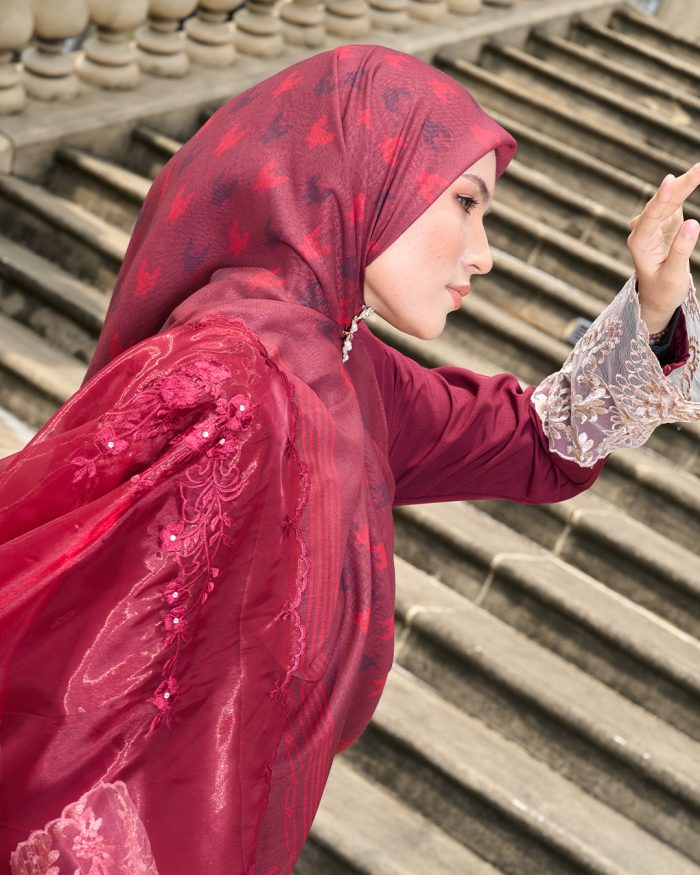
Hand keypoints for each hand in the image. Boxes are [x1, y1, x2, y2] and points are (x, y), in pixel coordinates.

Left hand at [627, 163, 699, 333]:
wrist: (657, 295)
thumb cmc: (663, 289)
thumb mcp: (673, 275)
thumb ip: (681, 250)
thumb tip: (693, 223)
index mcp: (638, 244)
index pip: (649, 217)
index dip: (661, 199)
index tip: (670, 181)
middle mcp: (641, 229)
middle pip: (662, 203)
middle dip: (680, 185)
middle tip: (699, 168)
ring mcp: (651, 222)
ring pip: (670, 199)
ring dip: (686, 183)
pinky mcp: (663, 219)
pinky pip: (675, 200)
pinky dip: (686, 188)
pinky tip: (696, 175)